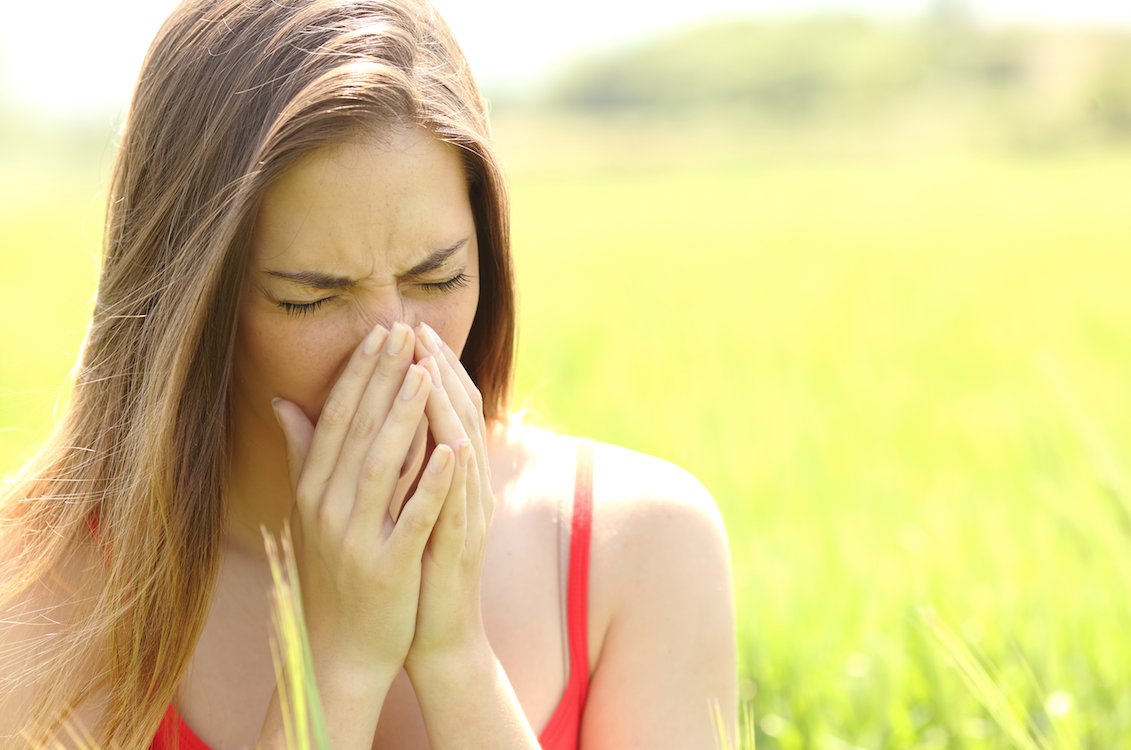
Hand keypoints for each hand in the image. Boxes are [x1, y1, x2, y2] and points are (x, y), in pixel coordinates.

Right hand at [272, 321, 457, 688]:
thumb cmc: (331, 576)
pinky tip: (450, 447)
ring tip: (424, 371)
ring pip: (382, 465)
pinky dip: (431, 482)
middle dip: (382, 379)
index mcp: (312, 492)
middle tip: (403, 331)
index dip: (359, 375)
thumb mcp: (310, 512)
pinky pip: (412, 517)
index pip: (336, 420)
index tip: (380, 333)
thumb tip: (283, 402)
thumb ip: (303, 455)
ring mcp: (355, 539)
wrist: (340, 652)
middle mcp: (327, 509)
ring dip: (404, 415)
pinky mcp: (387, 567)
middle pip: (358, 432)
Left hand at [403, 322, 495, 673]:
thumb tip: (358, 418)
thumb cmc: (412, 566)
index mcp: (448, 474)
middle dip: (438, 372)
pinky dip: (459, 475)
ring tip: (430, 369)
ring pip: (464, 450)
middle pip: (458, 416)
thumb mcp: (395, 507)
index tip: (404, 328)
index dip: (428, 367)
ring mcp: (469, 515)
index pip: (443, 407)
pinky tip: (455, 445)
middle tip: (418, 330)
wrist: (434, 632)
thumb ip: (386, 461)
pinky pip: (464, 505)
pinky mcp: (463, 548)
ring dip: (449, 409)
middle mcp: (466, 486)